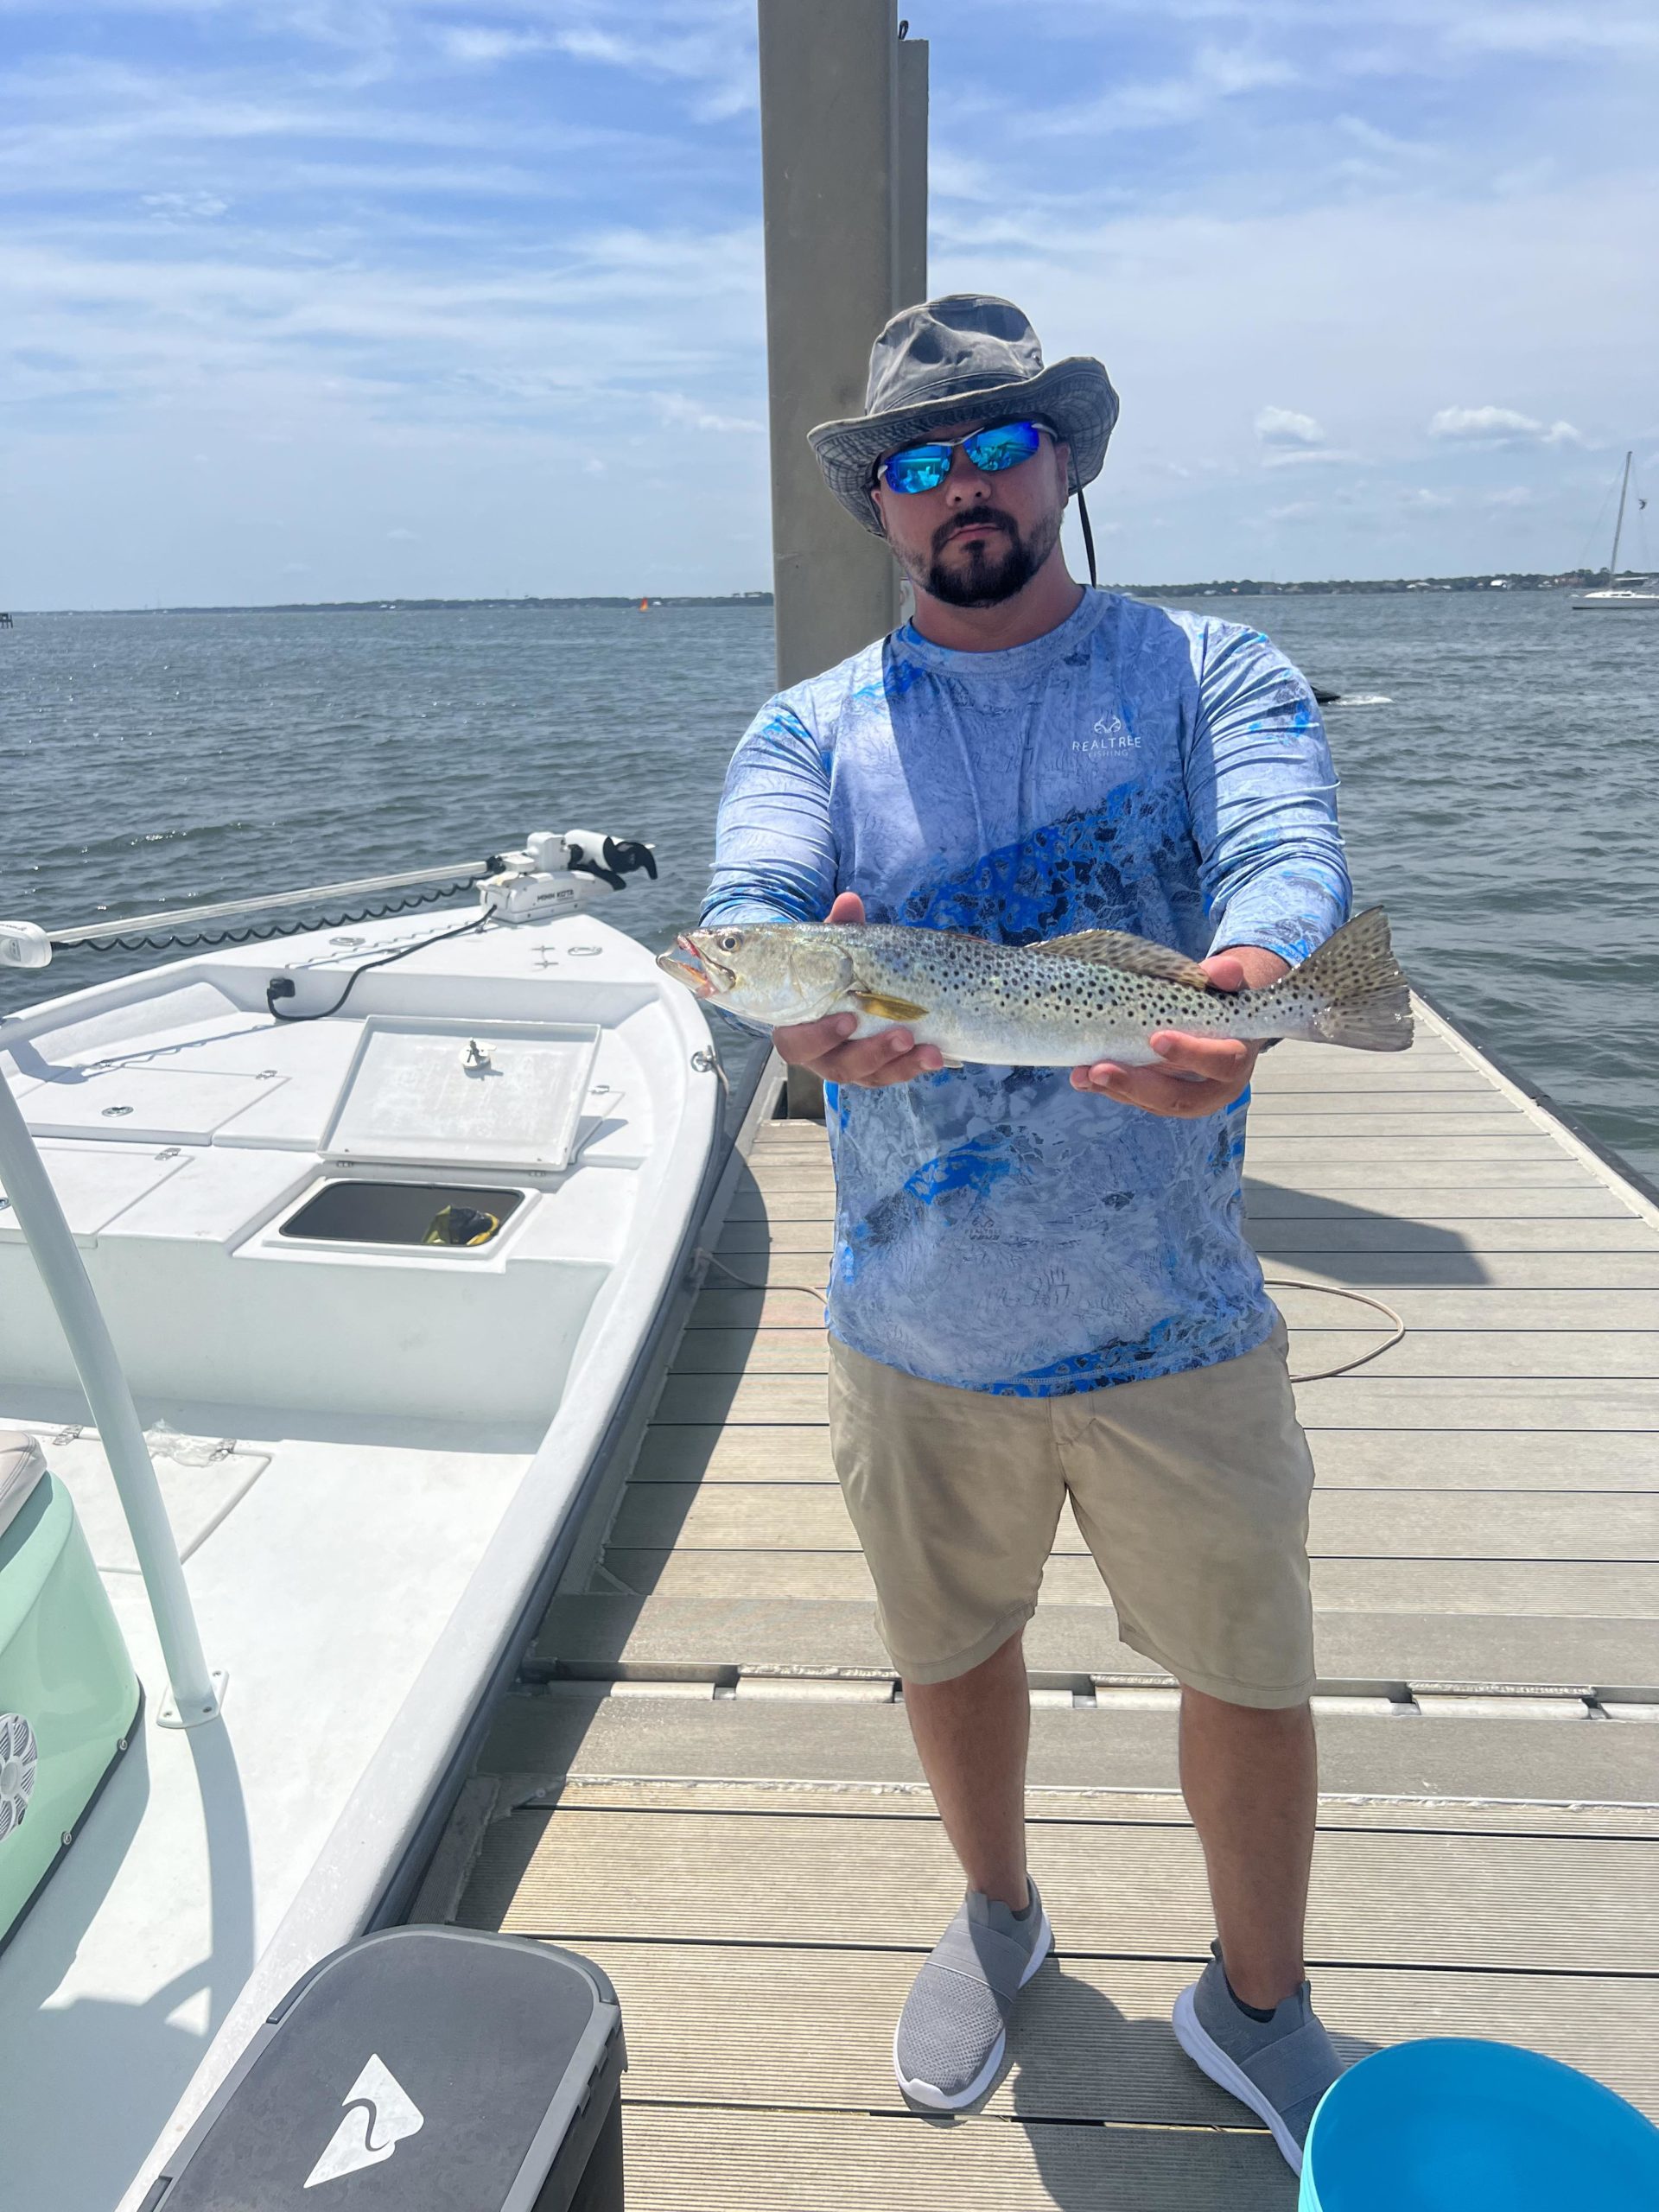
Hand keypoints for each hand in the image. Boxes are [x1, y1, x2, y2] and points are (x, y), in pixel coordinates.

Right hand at [772, 891, 944, 1088]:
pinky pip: (895, 1075)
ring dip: (901, 1065)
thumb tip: (850, 901)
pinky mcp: (878, 1069)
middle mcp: (823, 1055)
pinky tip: (937, 1054)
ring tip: (929, 1049)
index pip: (795, 1044)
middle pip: (840, 1067)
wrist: (845, 986)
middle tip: (902, 1034)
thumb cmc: (831, 971)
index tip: (847, 1019)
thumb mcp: (834, 951)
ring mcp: (852, 1065)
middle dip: (872, 1053)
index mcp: (799, 1029)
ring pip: (872, 1076)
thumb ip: (839, 930)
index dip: (819, 1037)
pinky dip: (916, 1066)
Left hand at [1069, 947, 1286, 1117]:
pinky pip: (1138, 1100)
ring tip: (1083, 1075)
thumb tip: (1221, 969)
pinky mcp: (1163, 1101)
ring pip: (1153, 1104)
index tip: (1157, 1039)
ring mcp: (1188, 1100)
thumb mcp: (1228, 985)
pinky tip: (1084, 1077)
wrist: (1222, 1022)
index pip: (1220, 1063)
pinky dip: (1110, 1089)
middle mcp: (1215, 1089)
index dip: (1190, 1054)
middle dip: (1138, 1085)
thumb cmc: (1222, 1000)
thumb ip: (1226, 976)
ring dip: (1116, 1090)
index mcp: (1237, 1061)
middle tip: (1101, 1069)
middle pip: (1179, 1097)